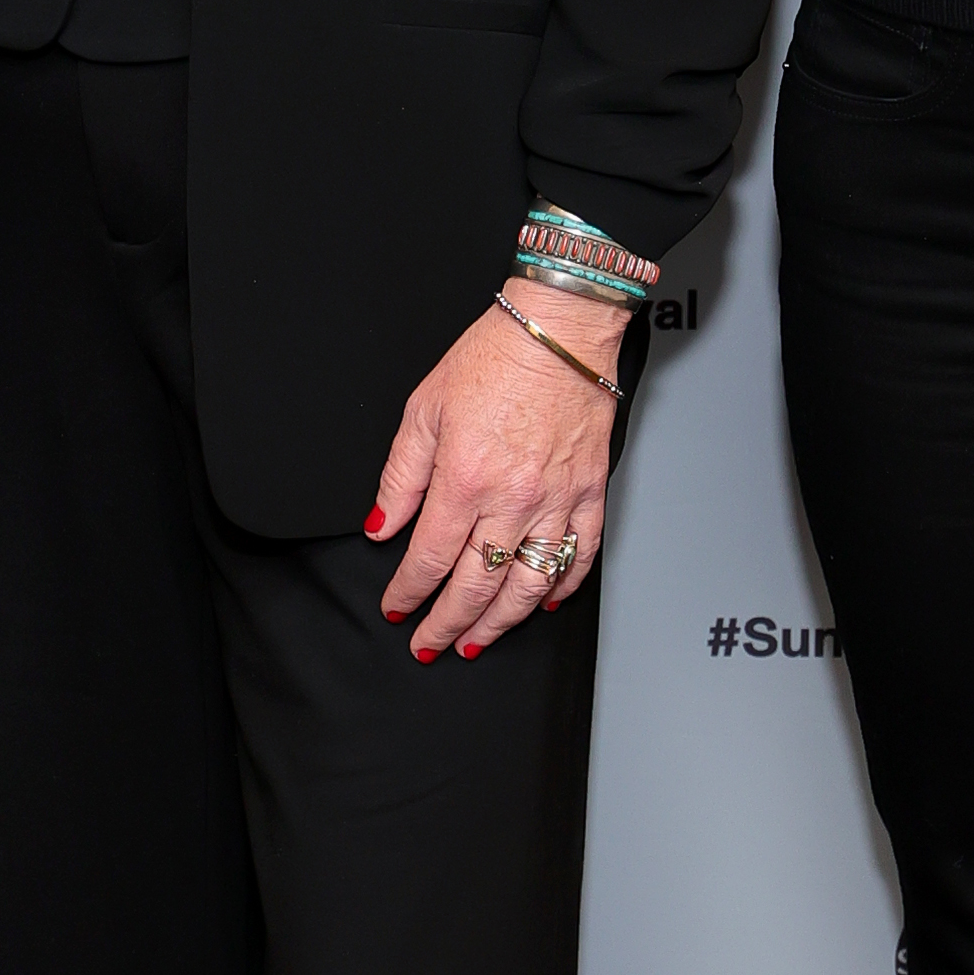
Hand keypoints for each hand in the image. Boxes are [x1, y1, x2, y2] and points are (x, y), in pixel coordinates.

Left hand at [367, 288, 622, 658]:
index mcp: (465, 479)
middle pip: (477, 586)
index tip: (397, 608)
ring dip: (500, 623)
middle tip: (431, 644)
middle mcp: (513, 499)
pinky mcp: (590, 493)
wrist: (560, 330)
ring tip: (478, 641)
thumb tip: (382, 525)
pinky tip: (544, 603)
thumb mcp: (423, 410)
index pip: (430, 559)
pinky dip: (562, 587)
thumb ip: (400, 476)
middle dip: (448, 624)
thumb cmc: (495, 357)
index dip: (409, 593)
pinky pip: (579, 556)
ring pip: (529, 586)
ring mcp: (556, 501)